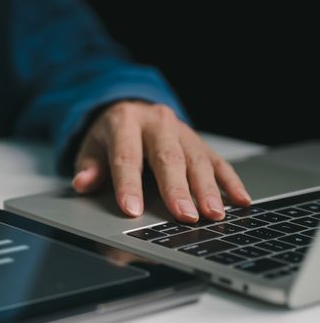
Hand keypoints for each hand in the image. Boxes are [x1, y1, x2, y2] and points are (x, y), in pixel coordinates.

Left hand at [72, 101, 251, 222]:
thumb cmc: (109, 135)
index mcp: (125, 122)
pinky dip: (230, 181)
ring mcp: (181, 130)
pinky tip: (240, 201)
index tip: (132, 210)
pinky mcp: (199, 140)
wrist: (129, 106)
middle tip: (184, 216)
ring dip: (207, 189)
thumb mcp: (91, 146)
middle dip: (177, 189)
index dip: (128, 184)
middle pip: (168, 157)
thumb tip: (83, 183)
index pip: (127, 156)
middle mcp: (156, 122)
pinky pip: (217, 160)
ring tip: (213, 214)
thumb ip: (88, 166)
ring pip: (196, 159)